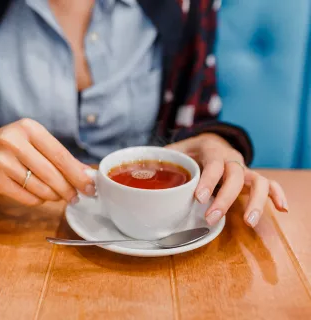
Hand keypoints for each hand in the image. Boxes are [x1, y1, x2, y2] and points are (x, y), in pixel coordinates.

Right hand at [0, 119, 94, 205]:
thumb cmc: (16, 145)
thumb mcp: (36, 141)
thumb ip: (61, 156)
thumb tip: (87, 175)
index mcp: (29, 129)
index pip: (60, 155)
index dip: (77, 174)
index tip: (90, 187)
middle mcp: (14, 143)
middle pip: (51, 174)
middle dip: (68, 189)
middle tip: (76, 197)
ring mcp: (2, 162)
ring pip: (40, 188)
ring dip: (54, 196)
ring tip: (58, 195)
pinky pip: (27, 197)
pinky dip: (39, 200)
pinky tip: (41, 195)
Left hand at [166, 134, 287, 227]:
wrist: (213, 140)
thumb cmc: (193, 149)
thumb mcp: (178, 148)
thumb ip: (165, 157)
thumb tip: (145, 165)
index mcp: (212, 151)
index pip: (212, 165)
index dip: (207, 181)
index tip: (199, 197)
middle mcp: (231, 159)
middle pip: (234, 177)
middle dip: (225, 199)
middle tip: (211, 218)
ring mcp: (244, 169)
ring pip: (258, 181)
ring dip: (255, 202)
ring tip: (249, 222)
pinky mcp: (252, 179)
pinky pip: (270, 184)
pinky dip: (277, 195)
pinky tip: (281, 209)